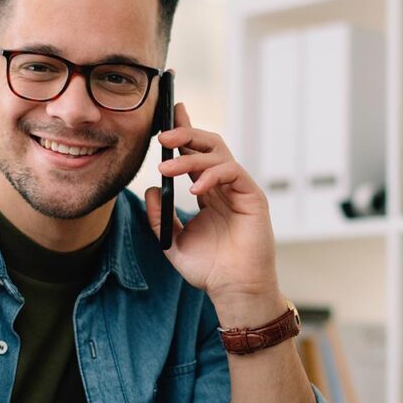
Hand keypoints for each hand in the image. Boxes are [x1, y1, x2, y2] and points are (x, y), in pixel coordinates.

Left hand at [145, 103, 283, 322]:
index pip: (194, 153)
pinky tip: (195, 189)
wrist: (233, 290)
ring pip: (217, 154)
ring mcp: (238, 189)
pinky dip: (212, 175)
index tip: (167, 113)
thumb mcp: (171, 241)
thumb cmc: (208, 269)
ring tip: (166, 168)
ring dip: (190, 156)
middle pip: (207, 144)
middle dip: (185, 134)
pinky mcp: (253, 197)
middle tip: (161, 137)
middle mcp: (223, 185)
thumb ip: (159, 216)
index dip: (183, 131)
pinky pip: (233, 172)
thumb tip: (149, 189)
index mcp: (206, 191)